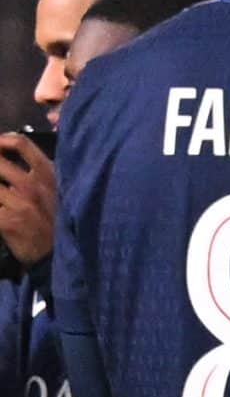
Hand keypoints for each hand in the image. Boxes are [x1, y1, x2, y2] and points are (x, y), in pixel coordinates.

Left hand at [0, 135, 57, 267]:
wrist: (58, 255)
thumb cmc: (57, 220)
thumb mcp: (57, 190)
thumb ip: (39, 170)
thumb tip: (17, 144)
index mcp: (48, 174)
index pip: (21, 143)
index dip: (1, 140)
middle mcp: (34, 185)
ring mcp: (20, 203)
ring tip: (1, 197)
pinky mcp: (7, 221)